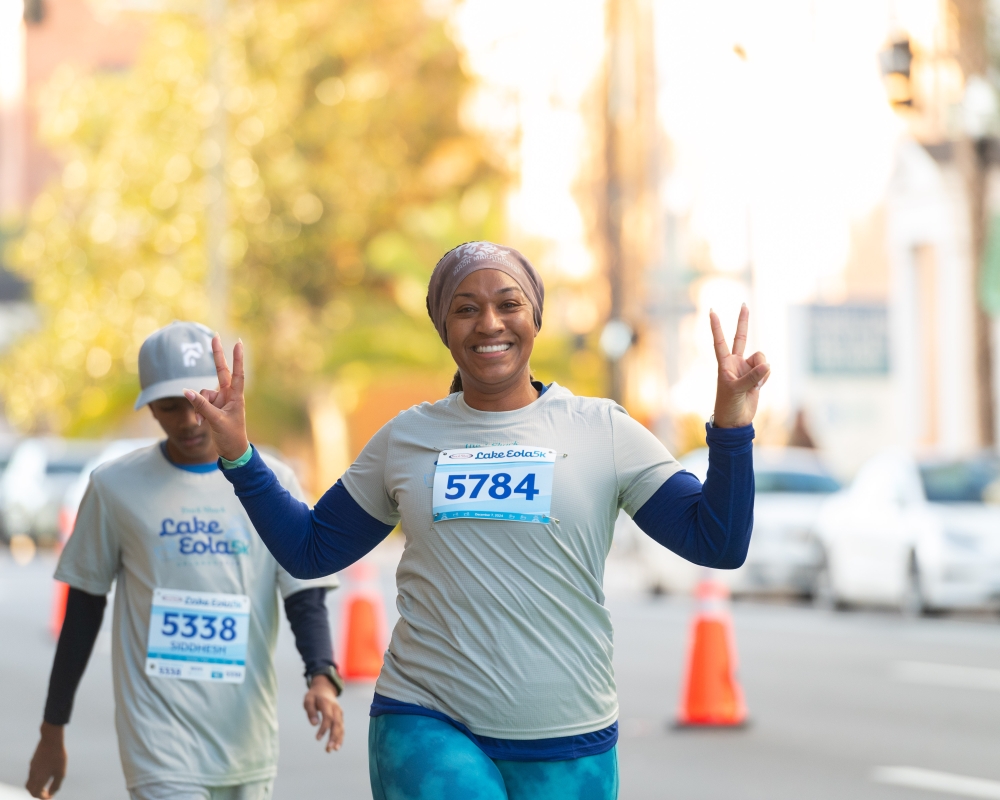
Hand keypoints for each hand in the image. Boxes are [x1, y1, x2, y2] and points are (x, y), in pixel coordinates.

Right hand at [26, 722, 65, 797]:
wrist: (51, 739)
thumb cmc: (58, 756)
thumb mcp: (61, 772)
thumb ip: (56, 785)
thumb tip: (51, 794)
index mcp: (39, 779)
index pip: (36, 794)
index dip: (43, 797)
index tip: (50, 797)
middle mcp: (33, 774)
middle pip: (30, 789)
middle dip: (37, 793)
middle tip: (46, 793)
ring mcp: (32, 767)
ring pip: (30, 781)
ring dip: (36, 786)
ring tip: (46, 785)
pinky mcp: (33, 761)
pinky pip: (32, 773)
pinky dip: (36, 778)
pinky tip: (45, 773)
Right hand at [183, 335, 249, 460]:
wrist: (232, 451)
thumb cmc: (230, 436)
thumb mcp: (216, 420)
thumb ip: (202, 405)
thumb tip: (186, 391)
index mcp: (236, 397)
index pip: (237, 374)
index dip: (237, 359)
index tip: (238, 343)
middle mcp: (229, 395)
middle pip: (221, 372)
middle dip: (217, 355)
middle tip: (215, 336)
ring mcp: (220, 400)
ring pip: (203, 393)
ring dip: (200, 406)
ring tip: (203, 420)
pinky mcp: (213, 407)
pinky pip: (200, 403)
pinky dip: (198, 412)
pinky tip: (201, 422)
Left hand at [303, 675, 343, 752]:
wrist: (324, 689)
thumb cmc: (314, 696)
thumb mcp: (308, 700)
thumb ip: (310, 711)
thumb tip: (314, 724)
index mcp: (327, 703)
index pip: (328, 717)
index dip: (324, 728)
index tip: (317, 739)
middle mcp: (336, 708)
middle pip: (337, 723)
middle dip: (333, 737)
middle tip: (328, 749)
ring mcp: (339, 712)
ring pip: (341, 727)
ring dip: (338, 739)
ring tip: (333, 750)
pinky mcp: (340, 717)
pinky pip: (342, 728)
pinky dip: (340, 737)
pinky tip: (337, 747)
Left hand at [710, 304, 769, 427]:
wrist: (736, 420)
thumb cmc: (728, 405)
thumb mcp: (736, 390)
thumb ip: (752, 377)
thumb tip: (767, 364)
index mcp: (724, 364)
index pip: (720, 341)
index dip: (716, 327)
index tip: (712, 311)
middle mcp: (736, 362)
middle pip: (741, 337)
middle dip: (743, 321)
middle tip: (744, 304)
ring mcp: (747, 368)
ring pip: (761, 358)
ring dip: (761, 371)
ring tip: (754, 385)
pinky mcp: (758, 376)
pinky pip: (767, 369)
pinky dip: (766, 377)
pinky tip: (758, 388)